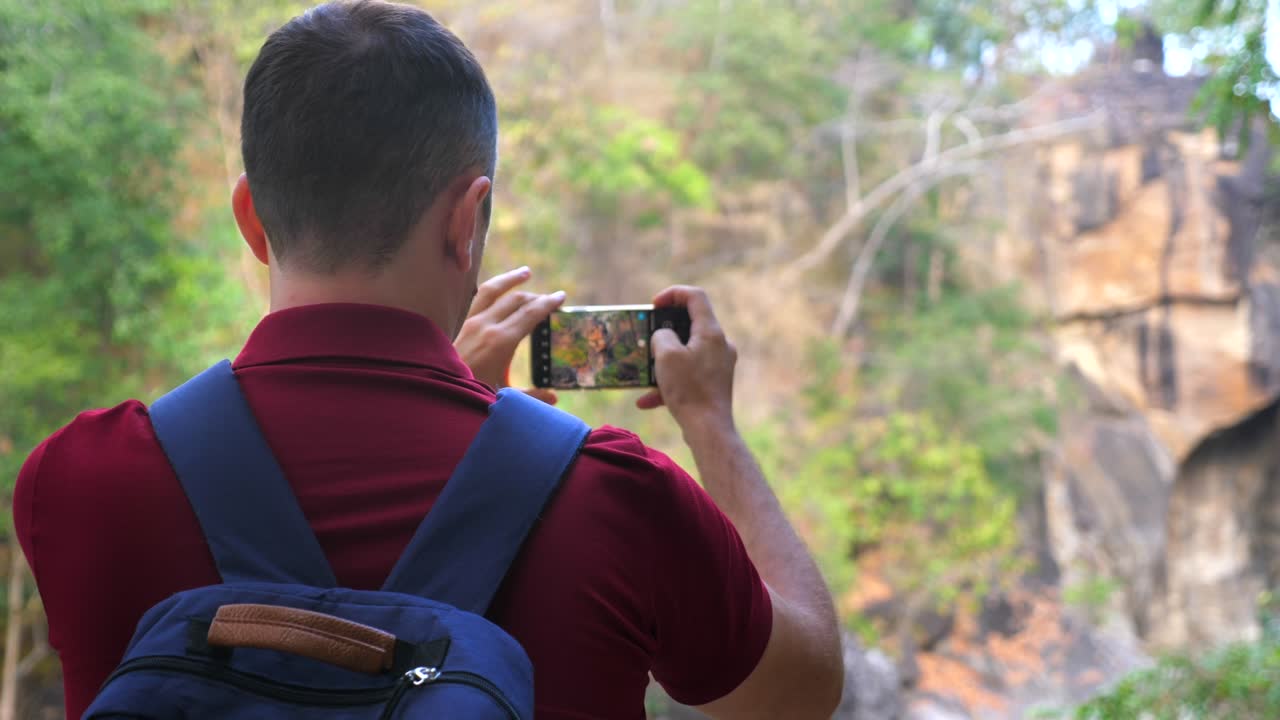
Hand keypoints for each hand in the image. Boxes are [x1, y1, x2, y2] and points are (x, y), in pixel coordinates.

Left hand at [455, 266, 564, 401]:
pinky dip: (492, 289)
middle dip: (536, 296)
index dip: (548, 304)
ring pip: (493, 290)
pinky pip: (479, 297)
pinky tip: (498, 288)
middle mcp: (487, 325)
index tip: (561, 297)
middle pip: (516, 300)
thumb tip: (554, 399)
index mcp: (502, 341)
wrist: (438, 392)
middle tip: (551, 297)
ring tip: (525, 272)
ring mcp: (472, 322)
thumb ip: (531, 396)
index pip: (530, 314)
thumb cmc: (472, 395)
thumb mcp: (504, 397)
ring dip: (511, 279)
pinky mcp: (462, 324)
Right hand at [636, 286, 736, 430]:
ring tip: (645, 371)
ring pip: (687, 352)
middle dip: (664, 329)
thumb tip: (663, 336)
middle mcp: (720, 345)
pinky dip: (669, 382)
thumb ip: (661, 335)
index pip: (696, 296)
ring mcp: (719, 365)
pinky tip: (647, 400)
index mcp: (711, 332)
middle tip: (648, 336)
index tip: (654, 305)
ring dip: (664, 360)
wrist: (708, 430)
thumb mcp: (666, 356)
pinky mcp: (714, 383)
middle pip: (691, 324)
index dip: (673, 294)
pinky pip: (688, 375)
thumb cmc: (689, 390)